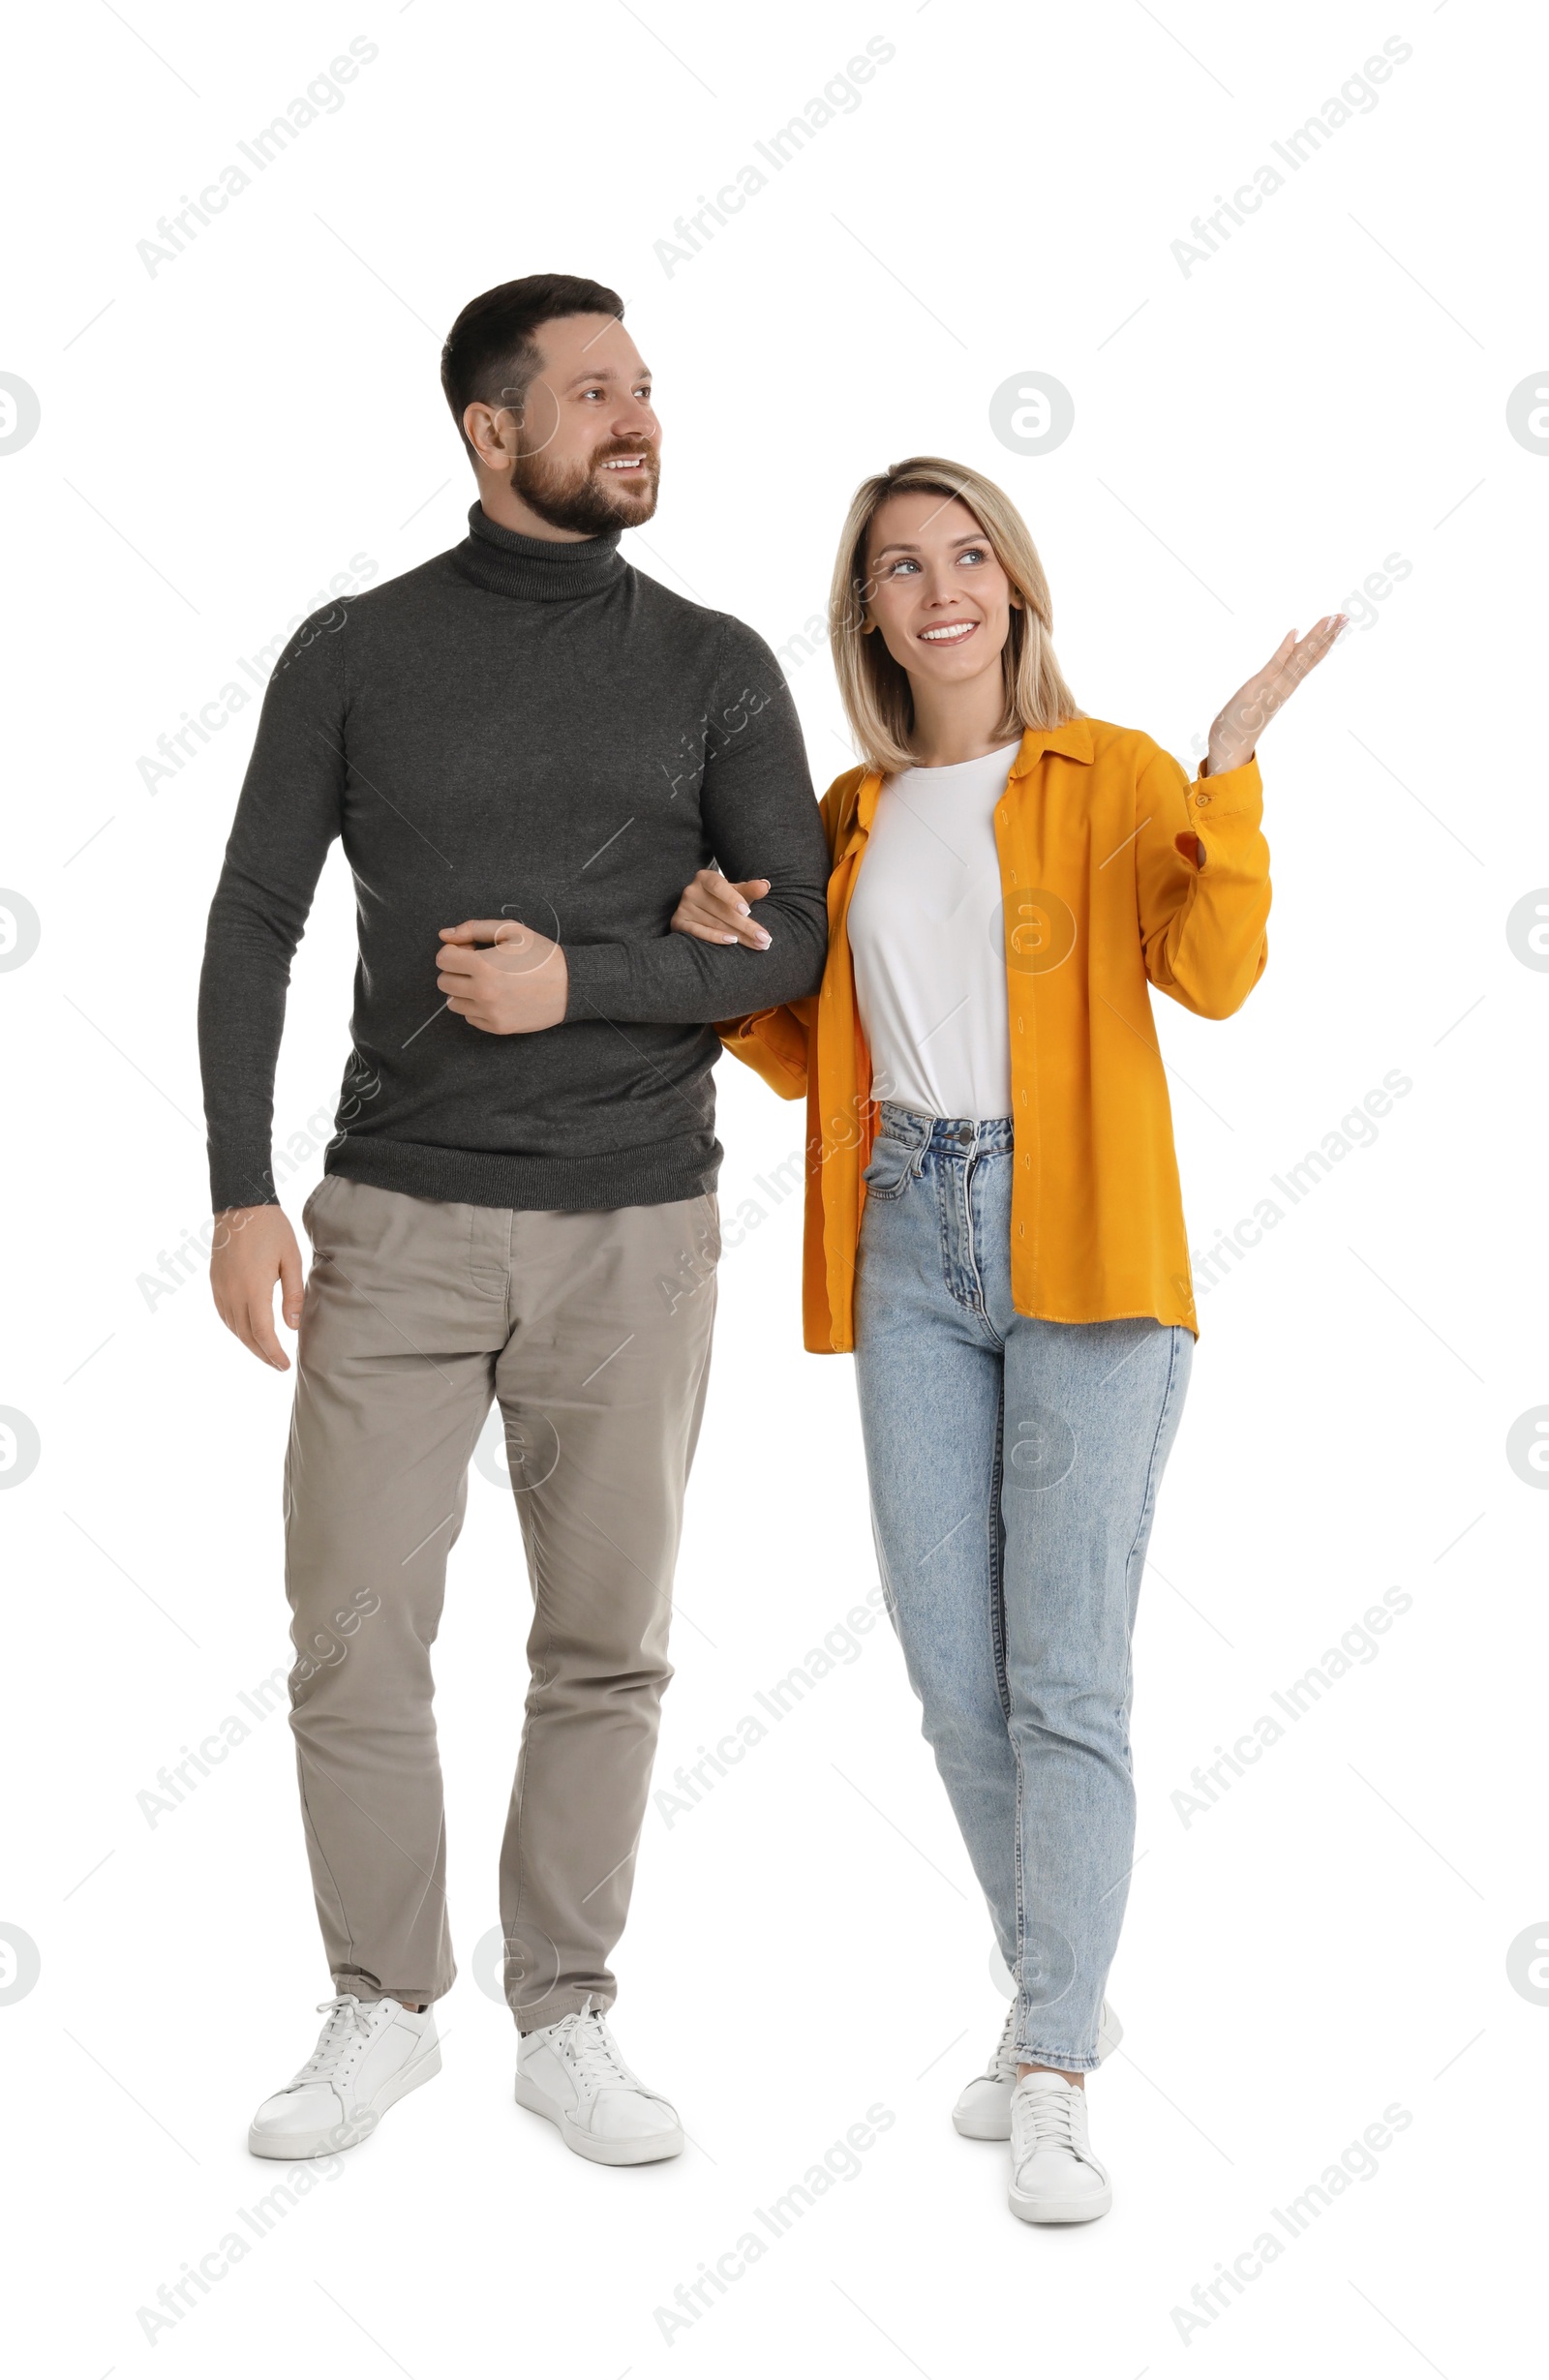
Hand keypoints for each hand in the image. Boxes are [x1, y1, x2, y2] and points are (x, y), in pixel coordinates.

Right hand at [209, 1204, 303, 1369]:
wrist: (240, 1204)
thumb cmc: (271, 1229)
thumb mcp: (292, 1260)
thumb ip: (293, 1295)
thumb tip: (293, 1327)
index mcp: (253, 1289)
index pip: (263, 1333)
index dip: (273, 1353)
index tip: (285, 1365)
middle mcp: (232, 1293)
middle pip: (246, 1336)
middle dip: (262, 1354)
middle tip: (278, 1365)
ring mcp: (220, 1288)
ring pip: (233, 1327)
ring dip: (249, 1343)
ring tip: (266, 1352)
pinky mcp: (214, 1281)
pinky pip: (224, 1314)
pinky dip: (235, 1328)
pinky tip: (247, 1331)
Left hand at [436, 919, 568, 1032]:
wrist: (570, 985)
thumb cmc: (541, 955)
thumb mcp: (511, 931)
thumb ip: (473, 928)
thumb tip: (444, 935)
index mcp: (484, 966)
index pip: (442, 959)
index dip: (453, 950)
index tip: (469, 950)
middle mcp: (483, 992)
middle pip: (444, 982)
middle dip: (455, 970)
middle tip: (476, 965)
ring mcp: (490, 1013)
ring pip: (453, 1003)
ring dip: (463, 990)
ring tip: (485, 982)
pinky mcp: (498, 1027)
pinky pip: (470, 1018)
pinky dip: (476, 1007)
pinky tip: (495, 996)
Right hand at [669, 870, 772, 948]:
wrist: (700, 908)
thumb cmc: (723, 899)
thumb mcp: (736, 892)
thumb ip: (750, 889)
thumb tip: (765, 885)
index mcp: (705, 878)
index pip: (719, 886)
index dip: (733, 898)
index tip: (748, 912)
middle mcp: (691, 891)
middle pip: (721, 910)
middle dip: (746, 926)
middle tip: (765, 939)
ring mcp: (683, 908)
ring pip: (714, 923)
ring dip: (738, 936)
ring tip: (758, 944)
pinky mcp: (678, 923)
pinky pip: (697, 932)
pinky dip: (715, 937)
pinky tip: (732, 942)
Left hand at [1205, 614, 1346, 774]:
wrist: (1232, 744)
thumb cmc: (1243, 720)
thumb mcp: (1262, 696)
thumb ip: (1271, 685)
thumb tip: (1279, 674)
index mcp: (1288, 685)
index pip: (1311, 658)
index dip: (1326, 640)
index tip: (1339, 622)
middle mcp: (1286, 684)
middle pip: (1311, 655)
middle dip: (1328, 635)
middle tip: (1345, 616)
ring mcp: (1275, 685)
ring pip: (1300, 657)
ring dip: (1315, 637)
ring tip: (1330, 618)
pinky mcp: (1259, 685)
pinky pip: (1275, 664)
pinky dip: (1285, 648)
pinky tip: (1295, 632)